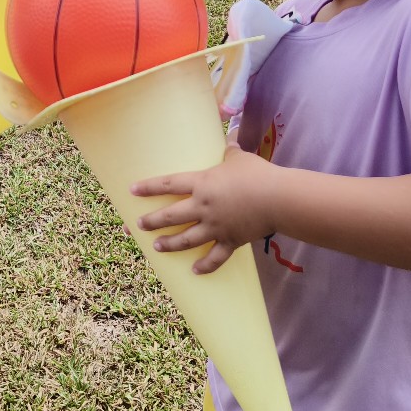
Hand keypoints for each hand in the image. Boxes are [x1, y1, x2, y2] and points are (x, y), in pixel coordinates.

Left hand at [131, 144, 278, 273]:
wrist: (278, 199)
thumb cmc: (257, 174)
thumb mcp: (239, 158)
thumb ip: (230, 151)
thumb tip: (230, 140)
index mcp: (202, 184)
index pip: (168, 184)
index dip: (149, 187)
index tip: (132, 190)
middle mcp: (203, 207)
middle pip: (171, 216)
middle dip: (152, 221)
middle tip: (138, 225)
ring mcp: (216, 227)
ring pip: (187, 239)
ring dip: (170, 244)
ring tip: (157, 247)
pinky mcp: (231, 241)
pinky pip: (215, 258)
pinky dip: (205, 266)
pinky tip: (195, 271)